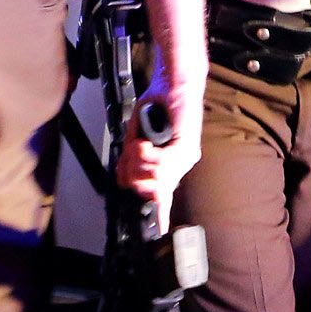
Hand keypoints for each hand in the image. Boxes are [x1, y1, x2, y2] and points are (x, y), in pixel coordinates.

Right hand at [116, 94, 201, 222]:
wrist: (171, 82)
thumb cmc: (157, 106)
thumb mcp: (137, 138)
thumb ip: (132, 161)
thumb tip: (125, 181)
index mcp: (170, 164)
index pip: (163, 195)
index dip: (157, 214)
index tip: (155, 229)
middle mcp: (180, 163)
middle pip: (149, 190)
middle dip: (132, 175)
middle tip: (131, 155)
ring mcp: (185, 157)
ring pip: (154, 178)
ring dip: (138, 162)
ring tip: (140, 143)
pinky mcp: (185, 146)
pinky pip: (159, 164)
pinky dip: (145, 154)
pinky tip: (145, 143)